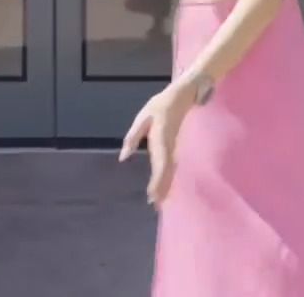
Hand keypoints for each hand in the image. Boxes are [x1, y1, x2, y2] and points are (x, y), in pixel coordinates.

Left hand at [118, 82, 193, 207]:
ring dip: (166, 187)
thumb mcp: (142, 118)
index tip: (151, 195)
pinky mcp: (173, 149)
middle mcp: (168, 146)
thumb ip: (132, 137)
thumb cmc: (159, 106)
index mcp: (160, 139)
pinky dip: (167, 179)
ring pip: (170, 171)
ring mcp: (172, 148)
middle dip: (162, 189)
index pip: (160, 163)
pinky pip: (171, 167)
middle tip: (156, 206)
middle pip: (167, 171)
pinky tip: (164, 189)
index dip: (157, 181)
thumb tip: (123, 157)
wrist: (181, 98)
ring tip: (160, 203)